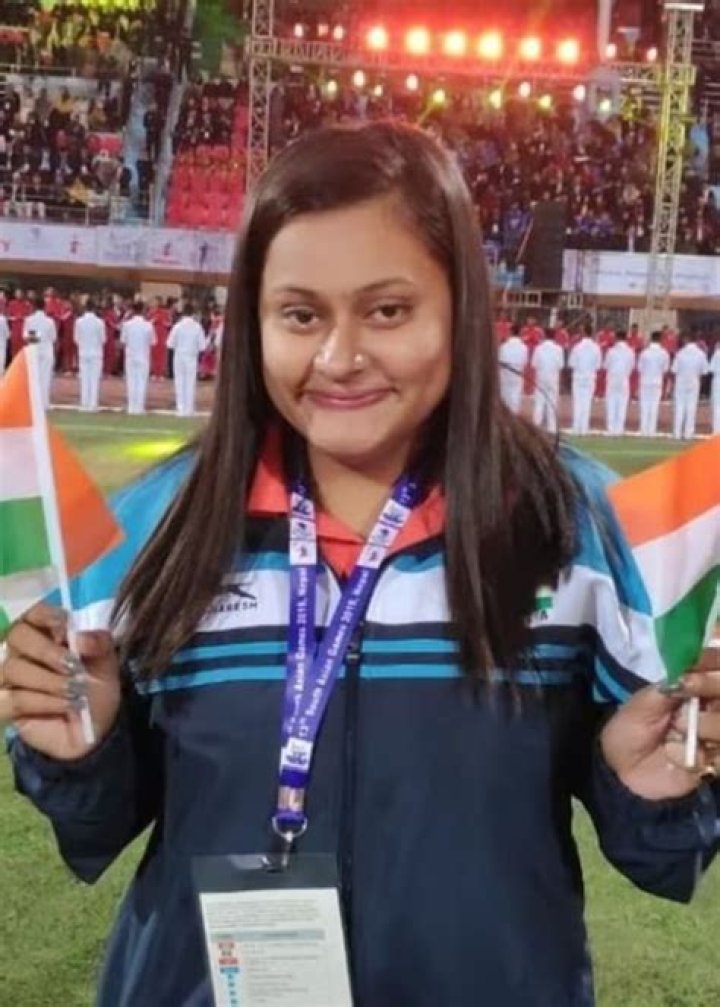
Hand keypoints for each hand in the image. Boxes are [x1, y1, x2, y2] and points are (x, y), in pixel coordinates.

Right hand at [0, 604, 121, 760]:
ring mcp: (11, 679)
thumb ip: (99, 643)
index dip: (45, 616)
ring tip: (75, 692)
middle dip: (47, 651)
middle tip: (72, 666)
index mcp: (47, 633)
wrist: (96, 728)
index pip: (33, 612)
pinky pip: (12, 699)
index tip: (64, 627)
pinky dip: (42, 703)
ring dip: (50, 681)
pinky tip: (64, 706)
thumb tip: (81, 638)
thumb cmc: (97, 689)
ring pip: (14, 668)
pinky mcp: (5, 706)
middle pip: (17, 636)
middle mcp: (23, 652)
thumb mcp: (107, 663)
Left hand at [601, 647, 719, 801]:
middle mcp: (711, 711)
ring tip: (677, 727)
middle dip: (712, 686)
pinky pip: (719, 757)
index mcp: (696, 690)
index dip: (713, 662)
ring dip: (708, 723)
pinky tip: (676, 754)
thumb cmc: (631, 729)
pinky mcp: (714, 764)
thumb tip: (691, 672)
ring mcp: (715, 738)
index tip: (698, 664)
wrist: (621, 768)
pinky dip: (697, 754)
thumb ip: (671, 687)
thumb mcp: (645, 702)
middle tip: (688, 687)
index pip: (717, 670)